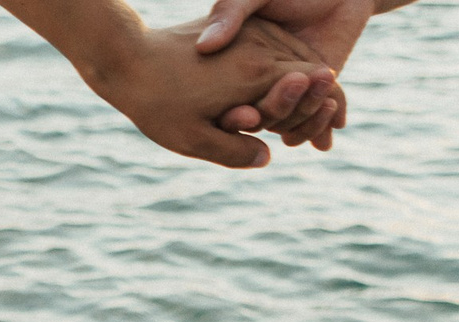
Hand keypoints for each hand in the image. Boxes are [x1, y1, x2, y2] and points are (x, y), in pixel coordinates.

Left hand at [91, 16, 341, 167]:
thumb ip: (234, 151)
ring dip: (307, 82)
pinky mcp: (239, 28)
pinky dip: (288, 66)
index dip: (327, 108)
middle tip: (331, 129)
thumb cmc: (156, 103)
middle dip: (323, 99)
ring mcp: (251, 33)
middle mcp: (261, 47)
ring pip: (296, 55)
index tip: (330, 133)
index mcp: (257, 74)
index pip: (315, 86)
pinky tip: (288, 87)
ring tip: (318, 112)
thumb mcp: (192, 139)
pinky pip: (276, 45)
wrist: (127, 56)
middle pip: (311, 70)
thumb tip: (267, 158)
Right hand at [196, 0, 377, 147]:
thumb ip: (228, 13)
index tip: (248, 115)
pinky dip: (321, 130)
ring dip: (305, 123)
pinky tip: (332, 127)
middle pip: (262, 118)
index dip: (235, 116)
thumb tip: (205, 45)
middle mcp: (259, 84)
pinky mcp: (313, 98)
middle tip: (298, 87)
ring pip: (287, 126)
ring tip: (326, 94)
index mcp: (238, 64)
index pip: (228, 103)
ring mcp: (287, 94)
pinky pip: (311, 127)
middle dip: (277, 112)